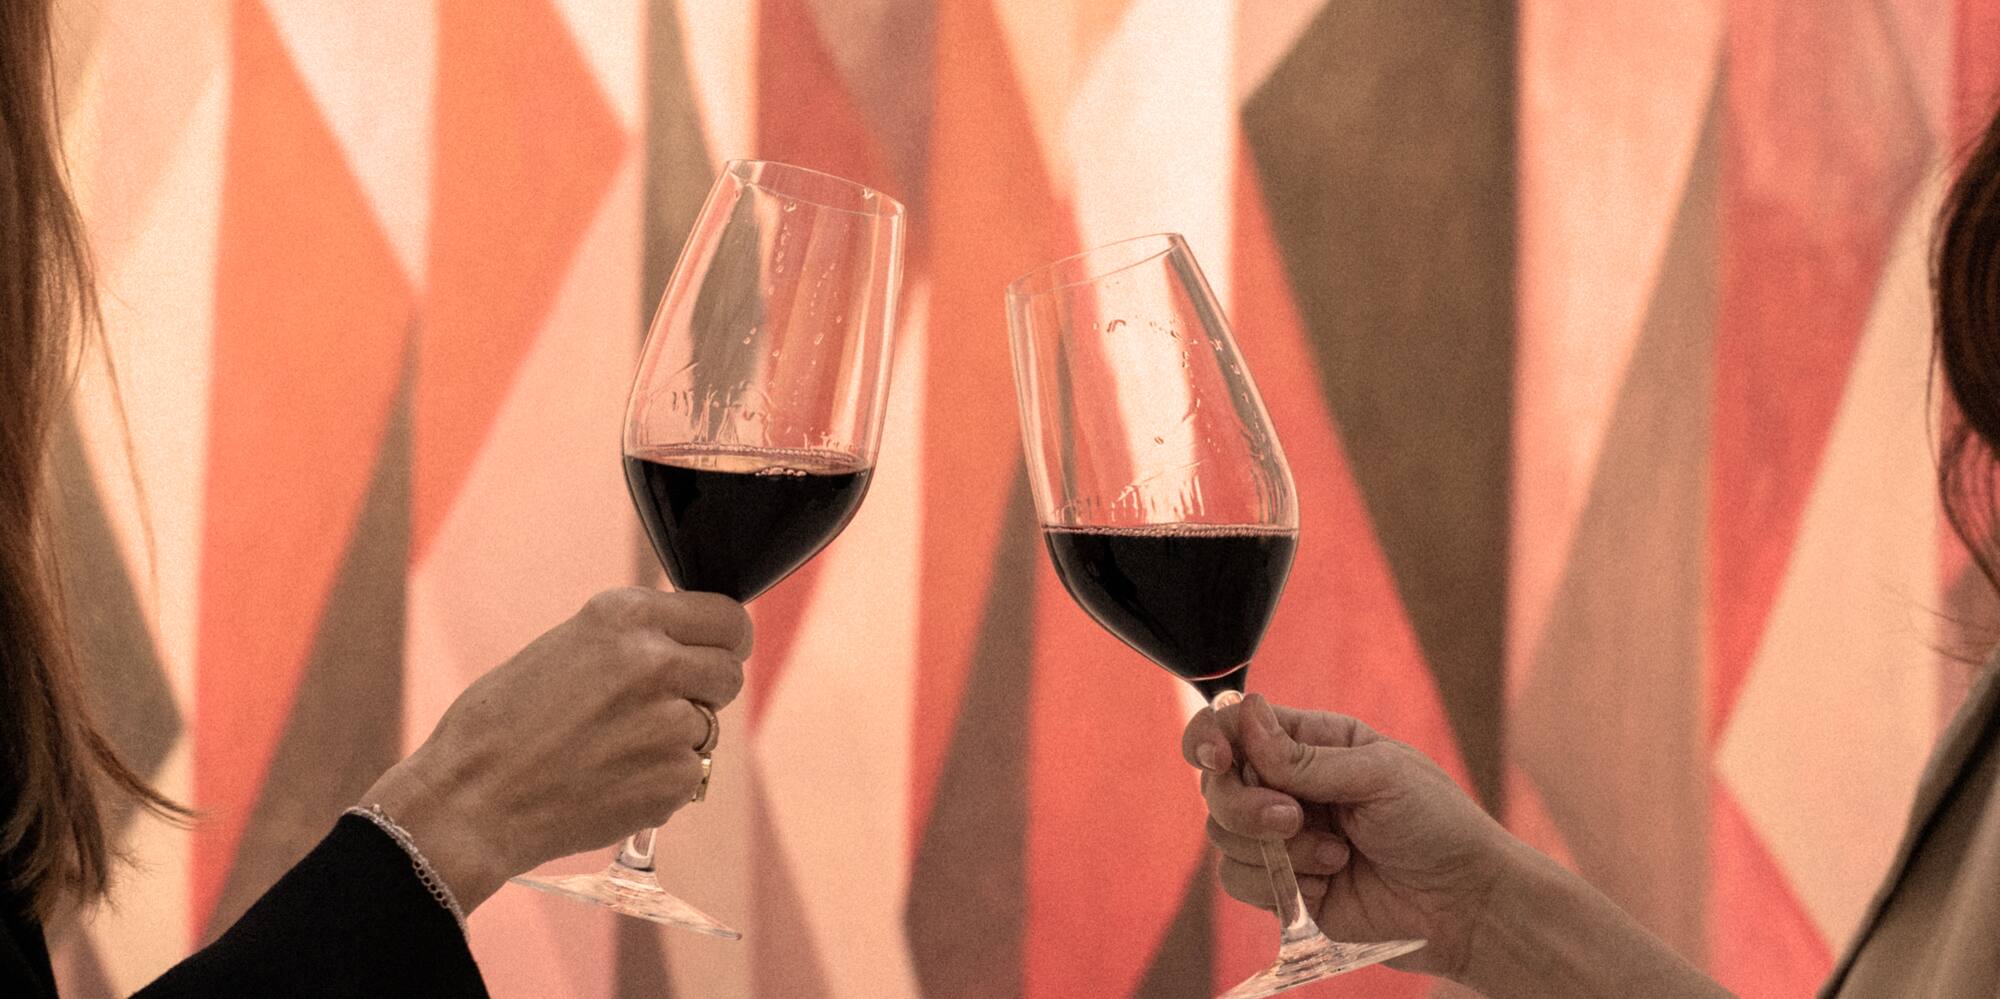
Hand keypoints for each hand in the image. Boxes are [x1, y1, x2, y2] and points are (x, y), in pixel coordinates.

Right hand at [364, 587, 750, 909]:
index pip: (727, 617)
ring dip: (676, 739)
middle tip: (657, 709)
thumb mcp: (567, 648)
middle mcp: (656, 661)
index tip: (717, 651)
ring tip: (611, 750)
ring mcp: (671, 723)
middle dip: (705, 689)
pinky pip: (689, 773)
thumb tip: (689, 645)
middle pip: (730, 670)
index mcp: (624, 616)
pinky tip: (609, 782)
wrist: (470, 803)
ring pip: (709, 727)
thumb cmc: (500, 725)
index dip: (724, 639)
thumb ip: (633, 641)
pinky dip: (661, 781)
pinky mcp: (675, 778)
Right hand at [1183, 694, 1513, 979]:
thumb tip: (1245, 716)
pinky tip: (1330, 881)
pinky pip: (1238, 880)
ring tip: (1337, 853)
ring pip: (1222, 834)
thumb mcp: (1379, 775)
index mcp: (1312, 741)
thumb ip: (1304, 757)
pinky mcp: (1282, 887)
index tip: (1218, 757)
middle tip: (1293, 817)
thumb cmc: (1438, 825)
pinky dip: (1280, 884)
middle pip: (1217, 784)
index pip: (1235, 726)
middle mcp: (1288, 785)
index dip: (1211, 737)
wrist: (1463, 904)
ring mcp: (1282, 838)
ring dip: (1277, 848)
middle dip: (1245, 804)